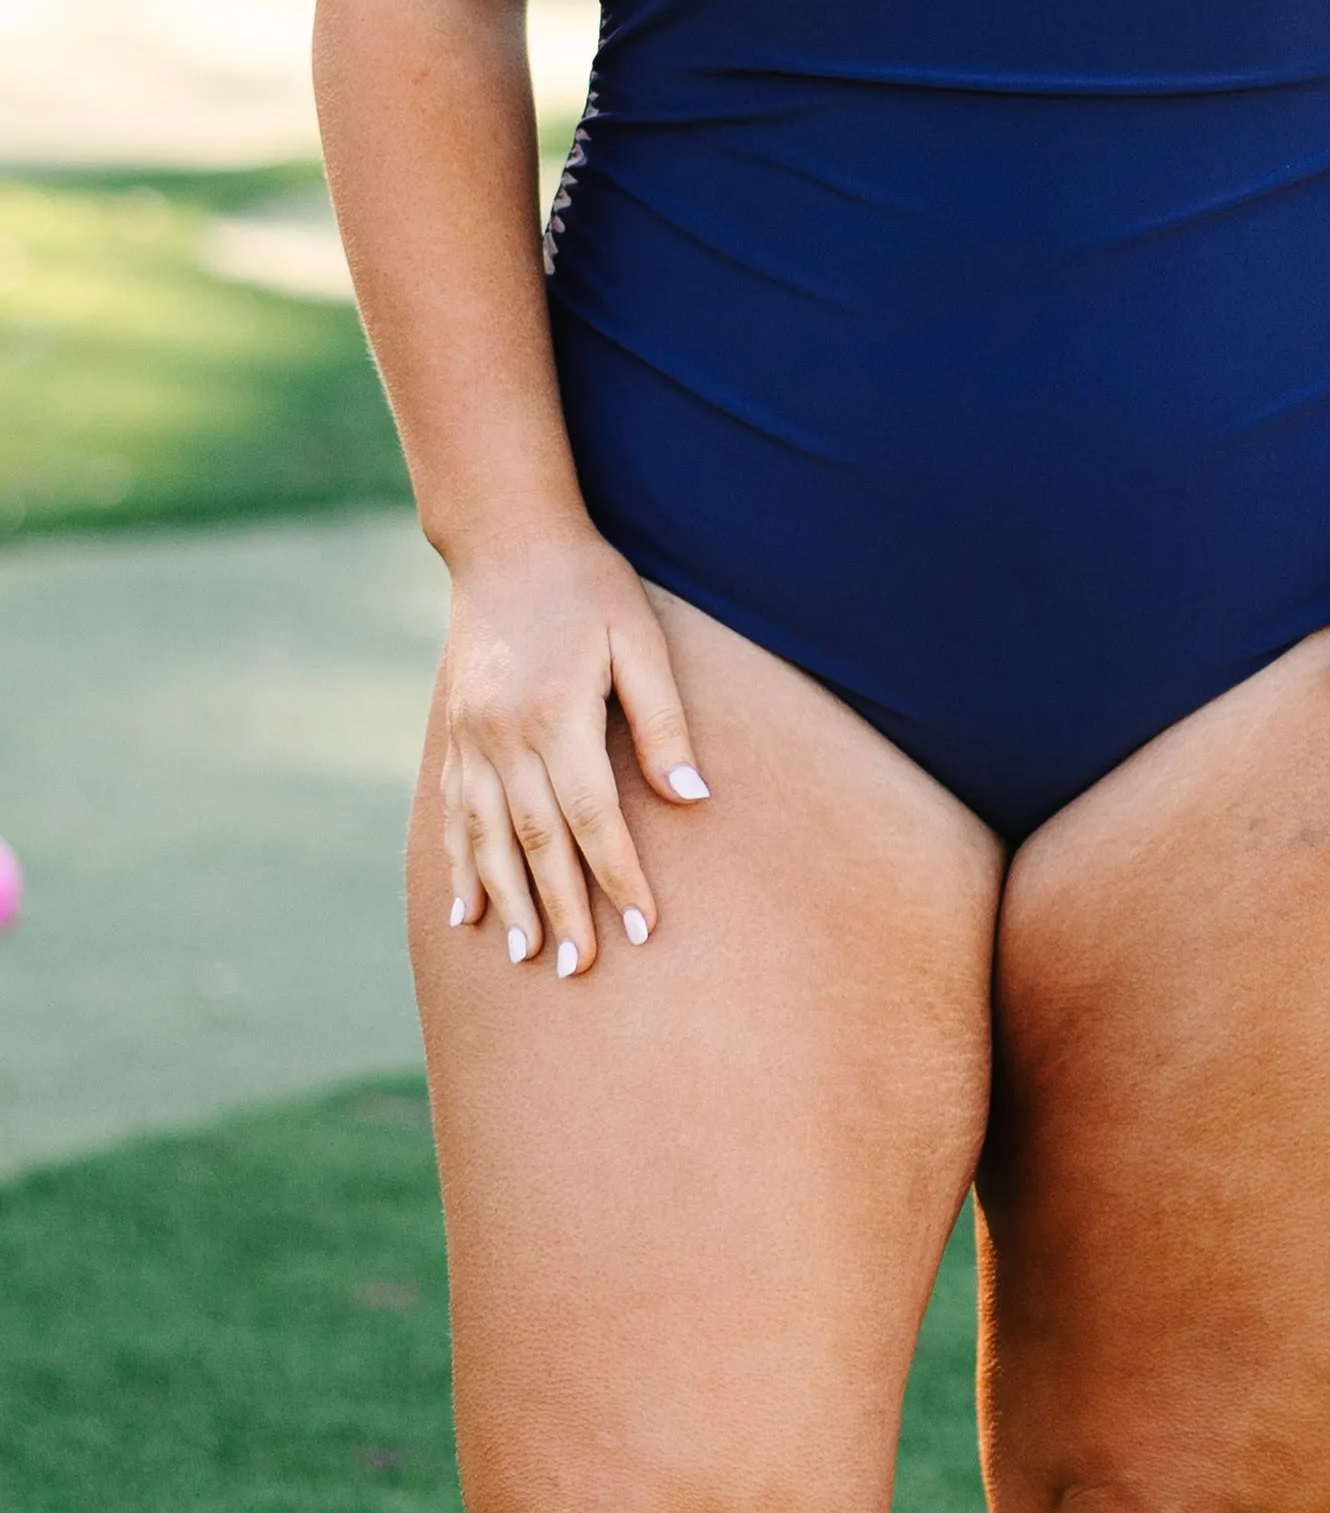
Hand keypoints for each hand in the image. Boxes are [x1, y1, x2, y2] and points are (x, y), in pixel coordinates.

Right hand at [438, 528, 709, 977]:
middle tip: (582, 969)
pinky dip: (461, 867)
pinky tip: (466, 913)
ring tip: (527, 957)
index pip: (592, 818)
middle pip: (536, 842)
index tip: (643, 928)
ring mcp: (471, 740)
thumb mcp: (640, 640)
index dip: (618, 876)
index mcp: (557, 715)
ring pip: (487, 840)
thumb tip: (693, 798)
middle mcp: (505, 737)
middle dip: (562, 910)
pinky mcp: (454, 737)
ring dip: (507, 903)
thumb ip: (664, 722)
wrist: (507, 542)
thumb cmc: (590, 588)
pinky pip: (454, 816)